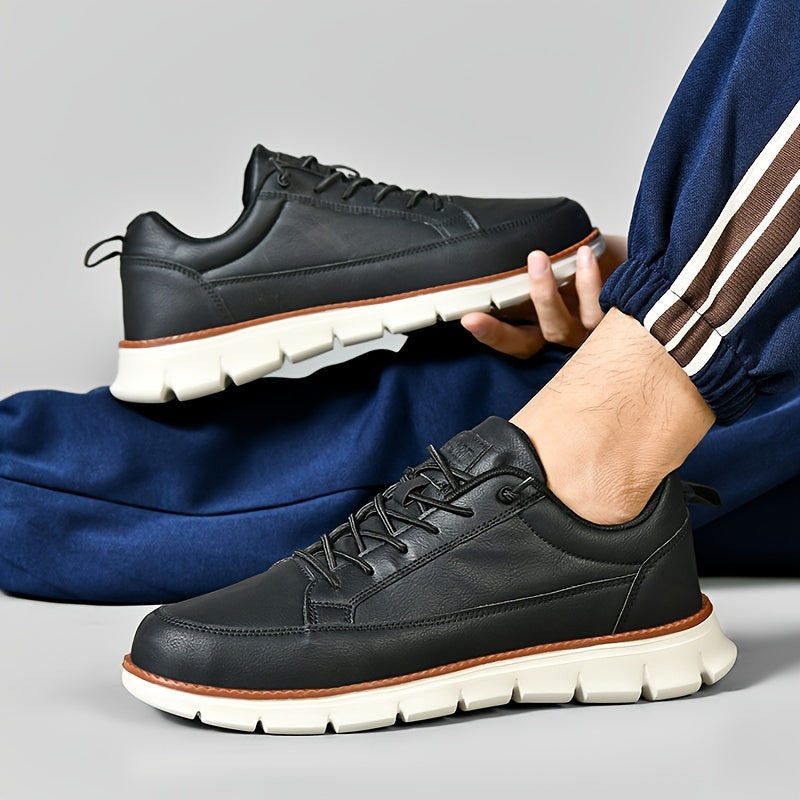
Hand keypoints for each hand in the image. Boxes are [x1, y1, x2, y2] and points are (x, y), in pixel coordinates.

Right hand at [461, 235, 626, 357]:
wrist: (661, 267)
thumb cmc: (612, 262)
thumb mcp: (572, 262)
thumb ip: (544, 260)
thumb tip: (512, 237)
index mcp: (550, 329)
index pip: (514, 341)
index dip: (490, 334)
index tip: (469, 318)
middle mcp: (570, 340)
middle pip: (531, 342)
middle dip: (508, 323)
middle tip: (501, 292)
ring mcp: (596, 337)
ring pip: (563, 328)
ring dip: (546, 294)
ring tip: (539, 259)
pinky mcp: (622, 327)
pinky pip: (603, 313)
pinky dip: (590, 283)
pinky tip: (585, 256)